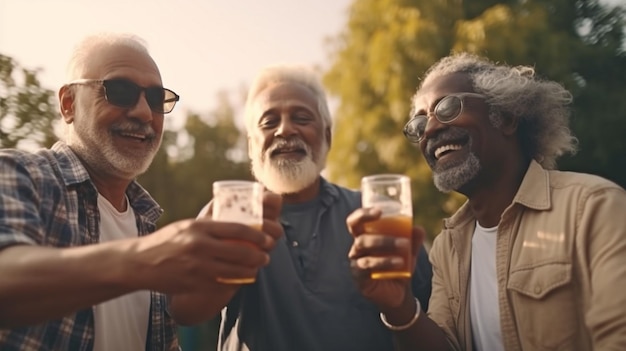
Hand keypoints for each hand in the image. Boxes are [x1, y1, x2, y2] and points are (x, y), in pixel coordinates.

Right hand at [134, 191, 282, 293]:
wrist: (141, 263)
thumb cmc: (167, 241)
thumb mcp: (188, 226)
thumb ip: (210, 226)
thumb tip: (238, 225)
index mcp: (199, 227)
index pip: (237, 229)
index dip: (257, 235)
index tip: (267, 238)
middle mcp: (199, 246)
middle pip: (240, 251)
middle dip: (259, 255)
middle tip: (266, 255)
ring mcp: (197, 267)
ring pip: (234, 270)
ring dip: (251, 270)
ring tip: (257, 267)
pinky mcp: (194, 283)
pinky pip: (222, 283)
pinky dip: (235, 281)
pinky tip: (241, 278)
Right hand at [347, 207, 425, 309]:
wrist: (398, 293)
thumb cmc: (398, 266)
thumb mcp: (408, 252)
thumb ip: (413, 241)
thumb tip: (418, 228)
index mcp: (364, 237)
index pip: (355, 222)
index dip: (362, 214)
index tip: (379, 211)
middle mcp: (357, 248)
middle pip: (359, 235)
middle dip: (378, 232)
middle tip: (399, 235)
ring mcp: (356, 262)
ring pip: (364, 248)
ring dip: (385, 244)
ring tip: (404, 246)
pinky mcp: (359, 277)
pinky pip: (367, 266)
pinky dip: (384, 262)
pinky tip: (399, 263)